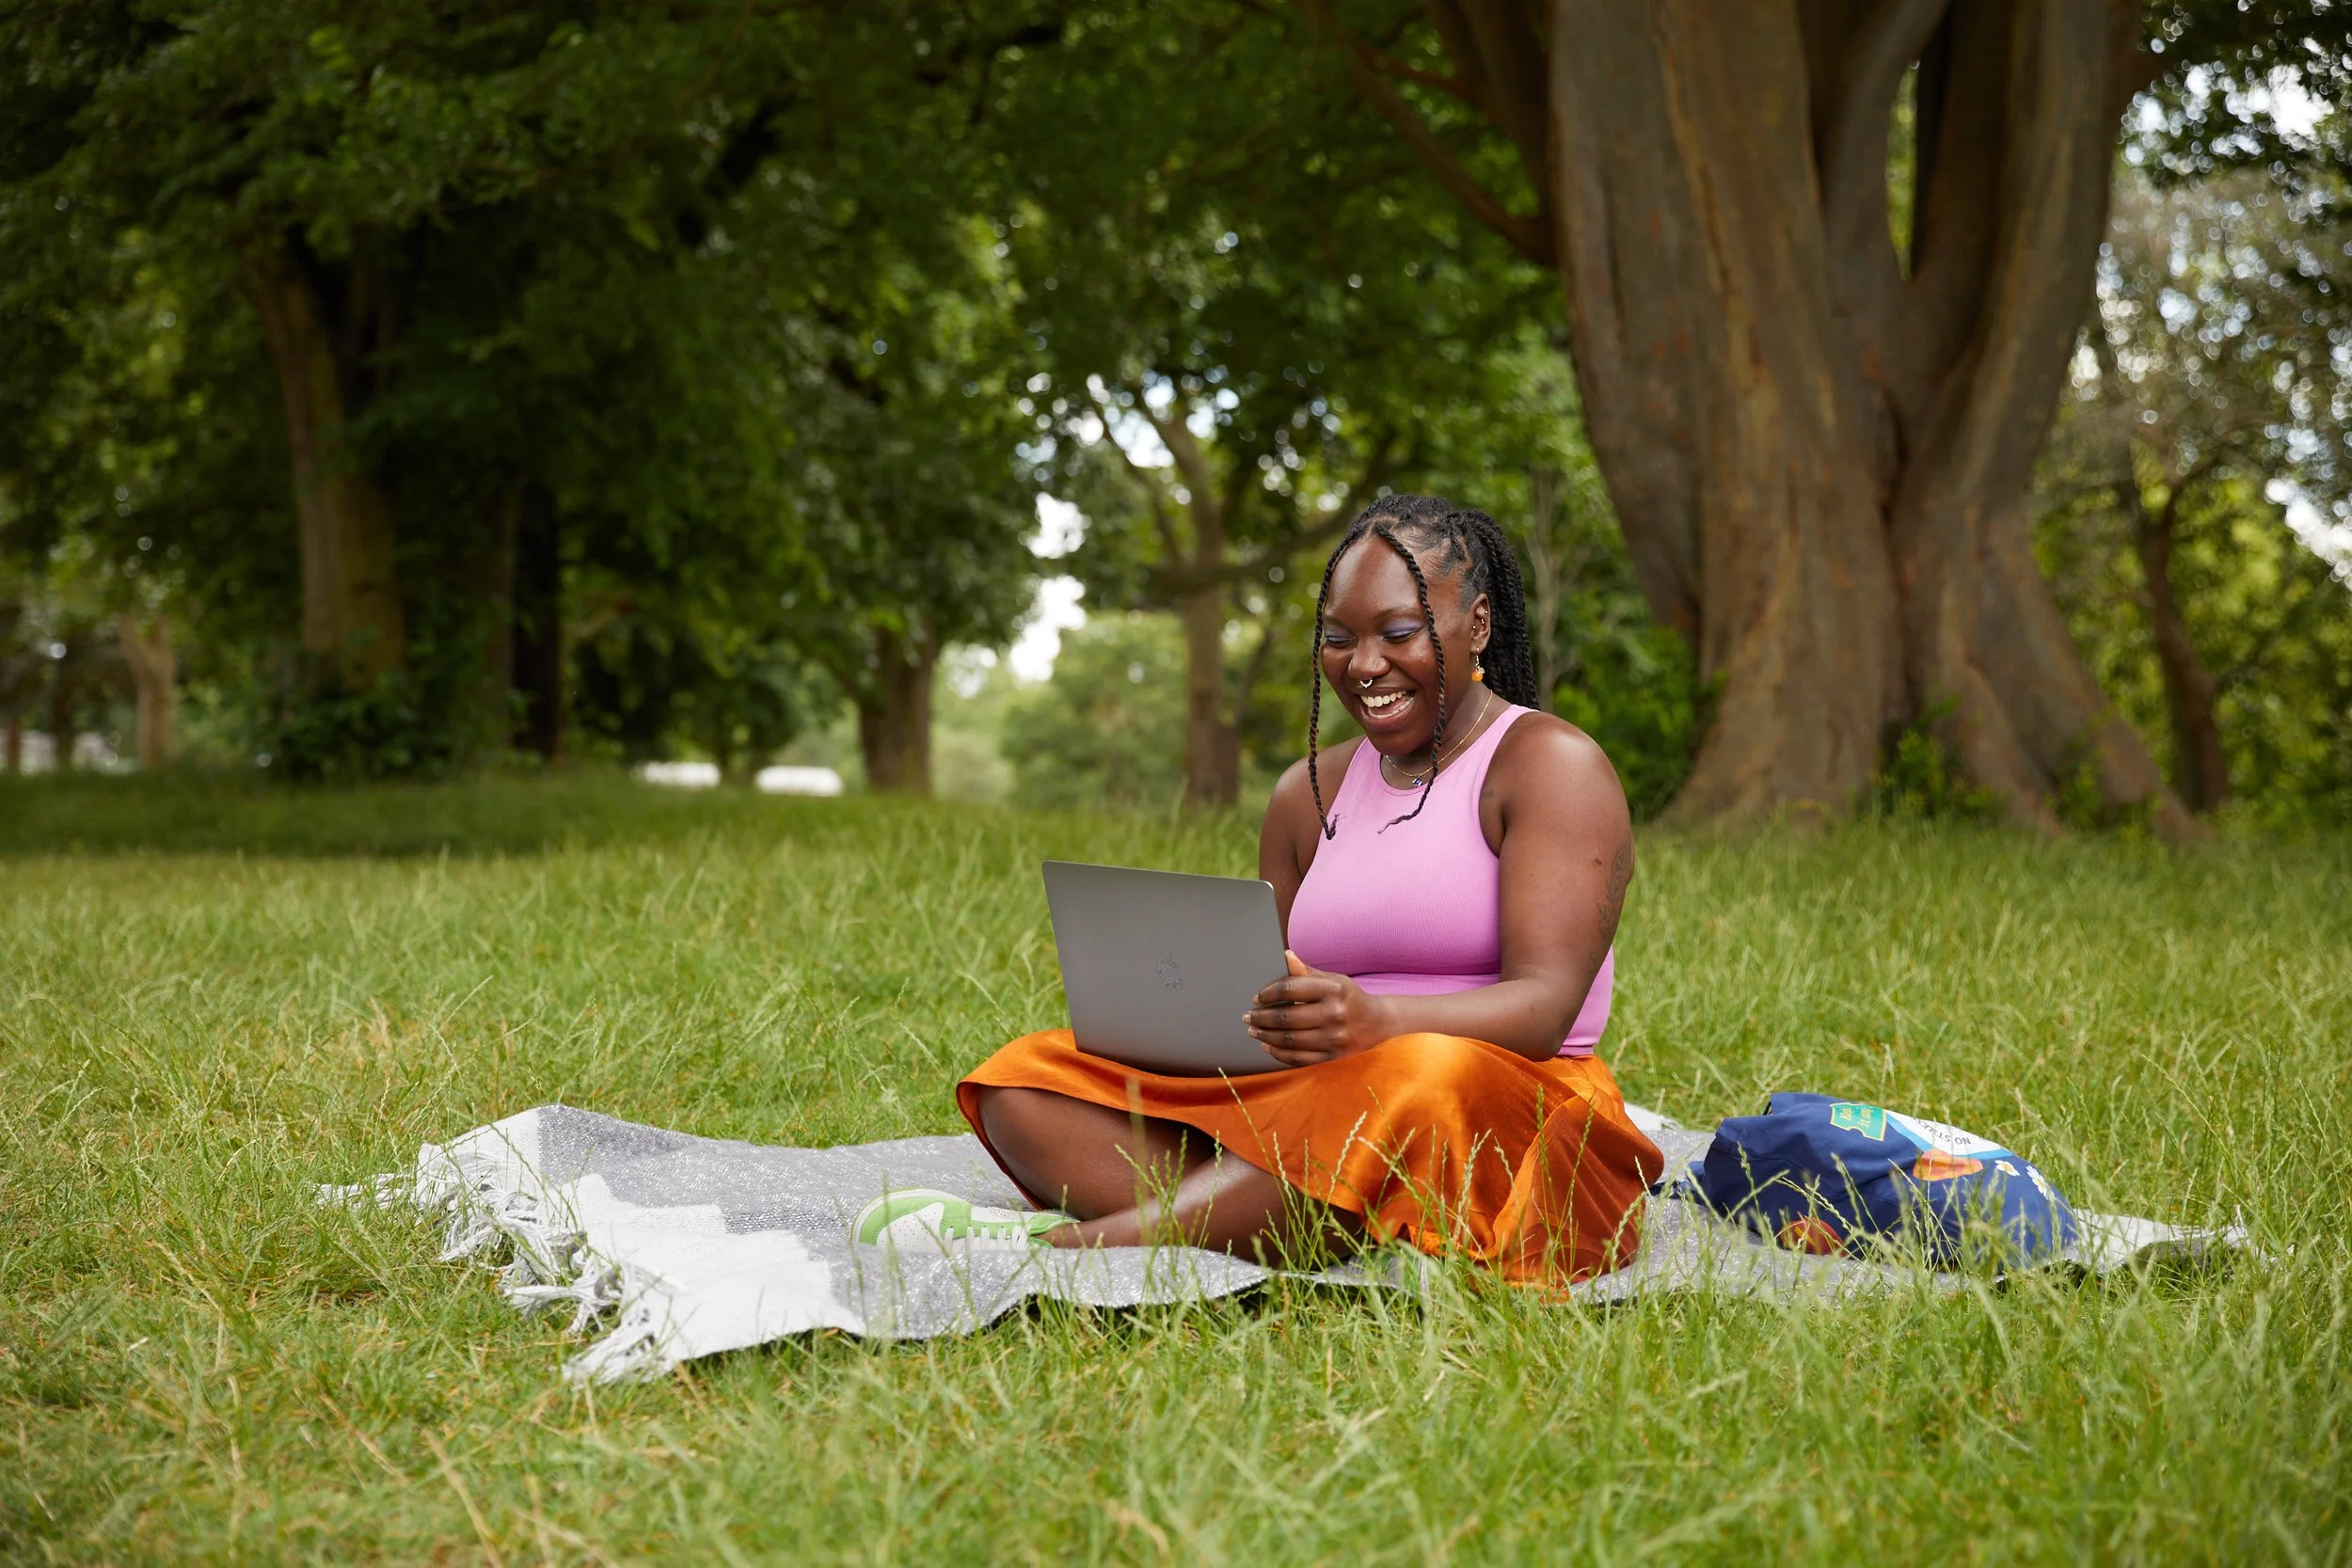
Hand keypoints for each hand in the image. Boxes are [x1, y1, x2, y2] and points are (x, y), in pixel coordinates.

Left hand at [1244, 951, 1397, 1066]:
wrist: (1379, 1024)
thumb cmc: (1349, 998)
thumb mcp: (1333, 979)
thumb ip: (1306, 972)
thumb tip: (1285, 955)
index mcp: (1333, 989)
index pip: (1291, 989)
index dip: (1269, 994)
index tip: (1257, 998)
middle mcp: (1335, 1014)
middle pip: (1287, 1017)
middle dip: (1261, 1018)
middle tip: (1248, 1017)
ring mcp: (1334, 1038)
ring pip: (1290, 1040)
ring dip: (1266, 1036)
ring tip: (1253, 1031)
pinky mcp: (1333, 1057)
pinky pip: (1299, 1059)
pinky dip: (1278, 1054)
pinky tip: (1267, 1047)